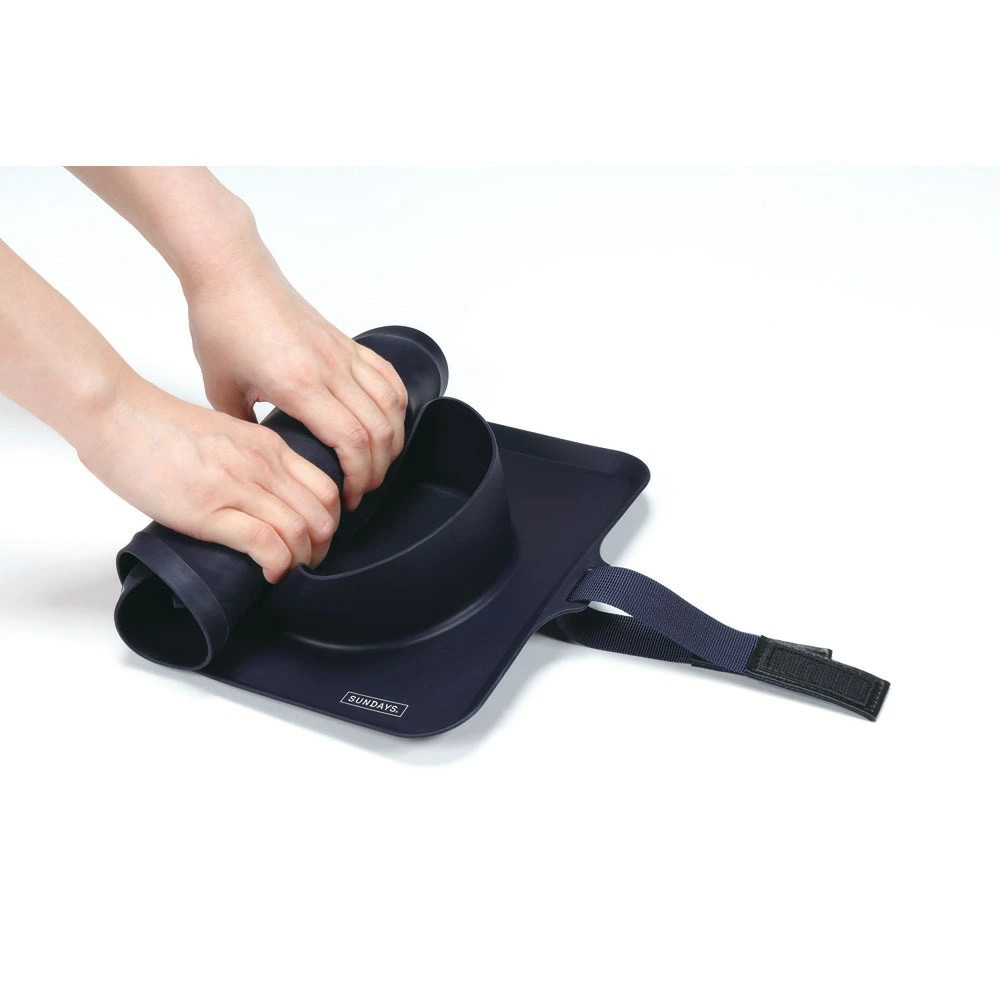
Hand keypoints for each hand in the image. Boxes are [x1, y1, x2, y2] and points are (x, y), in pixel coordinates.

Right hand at [77, 371, 340, 582]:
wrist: (118, 416)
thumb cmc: (161, 428)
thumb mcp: (226, 436)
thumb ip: (250, 461)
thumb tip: (262, 499)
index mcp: (269, 446)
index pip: (326, 487)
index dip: (331, 520)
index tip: (317, 538)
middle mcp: (262, 465)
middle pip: (322, 513)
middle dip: (322, 547)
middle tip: (308, 563)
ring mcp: (237, 487)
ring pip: (300, 531)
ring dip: (302, 561)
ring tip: (290, 572)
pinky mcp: (208, 510)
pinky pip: (265, 543)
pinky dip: (277, 565)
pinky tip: (271, 574)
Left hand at [186, 248, 407, 511]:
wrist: (233, 273)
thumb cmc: (223, 323)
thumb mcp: (221, 388)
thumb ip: (246, 427)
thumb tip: (262, 456)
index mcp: (298, 385)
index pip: (350, 440)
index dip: (358, 476)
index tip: (349, 497)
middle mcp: (329, 370)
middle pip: (378, 430)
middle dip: (377, 469)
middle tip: (364, 489)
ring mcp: (343, 355)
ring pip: (391, 405)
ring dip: (392, 440)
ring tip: (379, 462)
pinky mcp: (347, 343)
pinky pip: (387, 377)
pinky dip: (397, 405)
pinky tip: (390, 422)